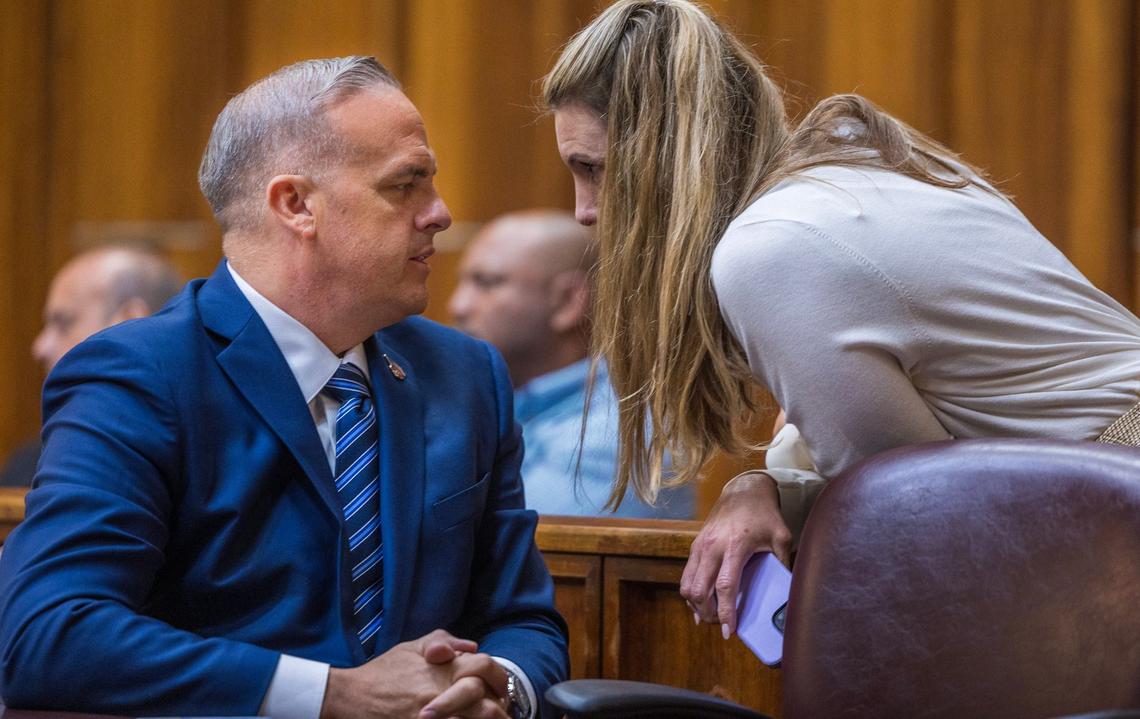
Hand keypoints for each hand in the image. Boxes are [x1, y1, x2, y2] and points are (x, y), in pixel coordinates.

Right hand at [319, 629, 507, 718]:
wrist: (352, 698)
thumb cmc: (384, 672)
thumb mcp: (412, 647)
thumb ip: (443, 641)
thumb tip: (473, 647)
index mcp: (444, 668)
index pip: (486, 668)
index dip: (500, 679)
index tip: (501, 690)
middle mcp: (442, 693)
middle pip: (487, 707)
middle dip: (499, 713)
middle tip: (504, 716)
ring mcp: (433, 717)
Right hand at [680, 471, 790, 638]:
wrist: (743, 490)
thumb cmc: (764, 513)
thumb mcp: (781, 537)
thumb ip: (783, 564)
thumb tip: (788, 592)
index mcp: (734, 546)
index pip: (725, 586)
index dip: (726, 612)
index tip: (729, 631)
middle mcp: (711, 547)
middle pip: (699, 591)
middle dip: (708, 614)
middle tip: (721, 625)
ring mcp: (700, 546)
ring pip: (687, 586)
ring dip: (696, 605)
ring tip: (712, 616)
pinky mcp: (695, 546)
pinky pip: (686, 576)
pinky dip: (692, 592)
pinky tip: (703, 601)